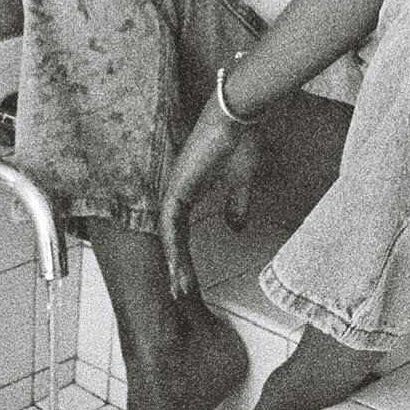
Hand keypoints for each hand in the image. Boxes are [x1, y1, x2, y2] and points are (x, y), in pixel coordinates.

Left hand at [157, 91, 261, 299]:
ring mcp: (174, 188)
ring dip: (175, 263)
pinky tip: (177, 267)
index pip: (182, 229)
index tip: (190, 280)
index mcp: (190, 189)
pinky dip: (173, 248)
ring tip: (180, 290)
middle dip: (177, 266)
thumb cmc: (241, 140)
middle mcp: (177, 190)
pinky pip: (170, 225)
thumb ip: (236, 204)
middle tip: (181, 294)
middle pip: (172, 236)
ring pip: (168, 235)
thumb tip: (235, 227)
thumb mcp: (241, 181)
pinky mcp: (177, 186)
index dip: (184, 255)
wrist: (239, 115)